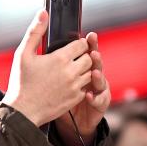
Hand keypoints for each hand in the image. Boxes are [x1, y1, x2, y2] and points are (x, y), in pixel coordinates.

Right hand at [4, 11, 93, 127]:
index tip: (73, 45)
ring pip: (91, 72)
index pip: (82, 44)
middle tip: (73, 58)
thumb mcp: (23, 53)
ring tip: (72, 70)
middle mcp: (71, 72)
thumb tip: (43, 13)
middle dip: (83, 56)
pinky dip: (82, 84)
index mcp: (60, 58)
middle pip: (90, 57)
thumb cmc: (21, 82)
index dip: (78, 43)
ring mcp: (75, 86)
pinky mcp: (76, 98)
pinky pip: (87, 87)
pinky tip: (70, 84)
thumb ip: (35, 31)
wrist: (23, 110)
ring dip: (84, 70)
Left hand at [53, 31, 110, 145]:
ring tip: (93, 73)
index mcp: (80, 66)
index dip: (90, 44)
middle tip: (93, 53)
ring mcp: (96, 90)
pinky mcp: (98, 104)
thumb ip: (52, 54)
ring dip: (98, 77)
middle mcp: (91, 76)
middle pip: (97, 64)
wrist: (60, 117)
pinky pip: (100, 100)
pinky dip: (96, 98)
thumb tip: (45, 28)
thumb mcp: (51, 72)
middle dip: (96, 59)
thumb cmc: (54, 92)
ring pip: (101, 81)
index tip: (89, 36)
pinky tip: (89, 96)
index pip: (88, 51)